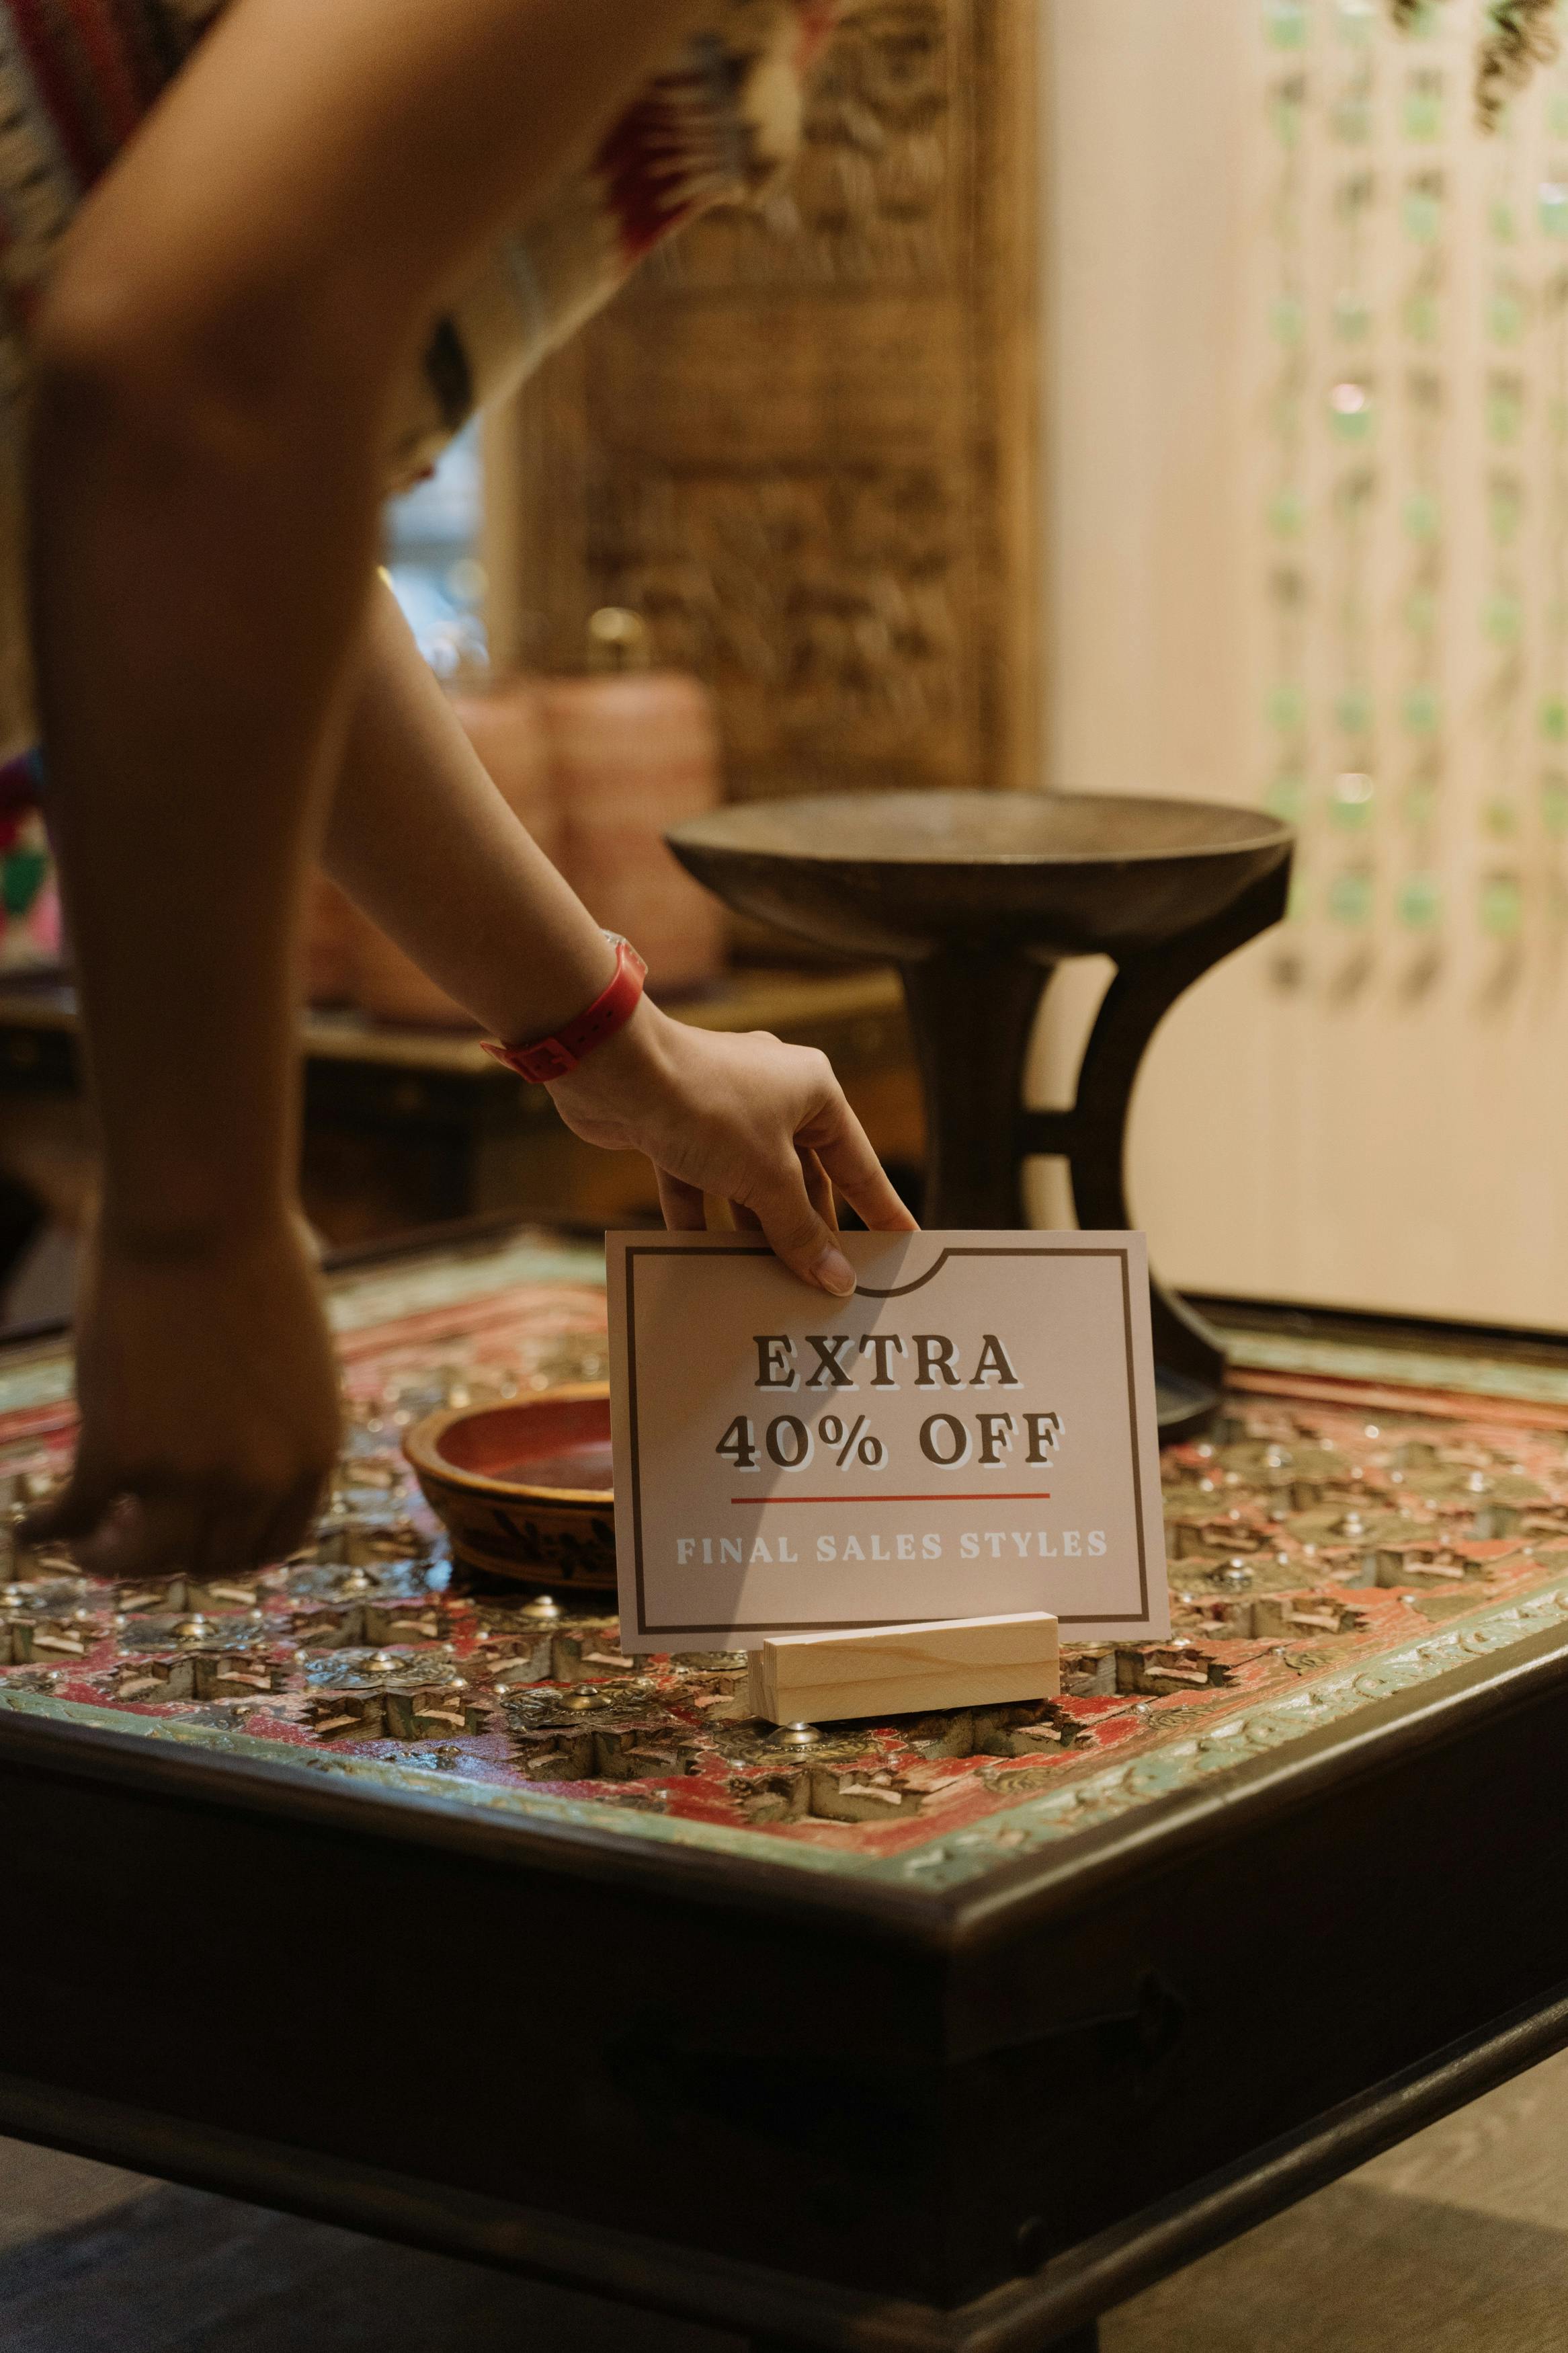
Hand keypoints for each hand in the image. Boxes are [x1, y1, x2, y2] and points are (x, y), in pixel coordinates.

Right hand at [22, 1212, 341, 1579]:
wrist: (200, 1210)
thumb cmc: (249, 1248)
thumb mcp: (291, 1348)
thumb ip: (275, 1405)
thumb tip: (246, 1421)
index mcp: (313, 1452)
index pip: (273, 1543)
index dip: (228, 1551)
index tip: (195, 1544)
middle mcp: (261, 1477)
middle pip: (206, 1558)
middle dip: (168, 1556)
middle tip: (127, 1540)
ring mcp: (191, 1474)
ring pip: (142, 1556)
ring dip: (107, 1558)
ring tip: (84, 1547)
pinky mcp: (119, 1455)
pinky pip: (74, 1515)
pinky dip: (47, 1528)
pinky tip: (30, 1531)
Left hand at [549, 1002, 917, 1292]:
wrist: (616, 1071)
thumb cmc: (708, 1108)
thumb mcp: (767, 1178)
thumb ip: (802, 1232)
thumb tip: (838, 1280)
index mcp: (813, 1090)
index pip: (858, 1163)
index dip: (880, 1208)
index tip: (903, 1244)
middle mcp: (773, 1094)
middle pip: (803, 1178)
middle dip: (808, 1229)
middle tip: (829, 1282)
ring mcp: (723, 1109)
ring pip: (749, 1184)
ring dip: (753, 1230)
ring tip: (767, 1283)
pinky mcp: (677, 1126)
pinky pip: (700, 1183)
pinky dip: (702, 1218)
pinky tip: (701, 1260)